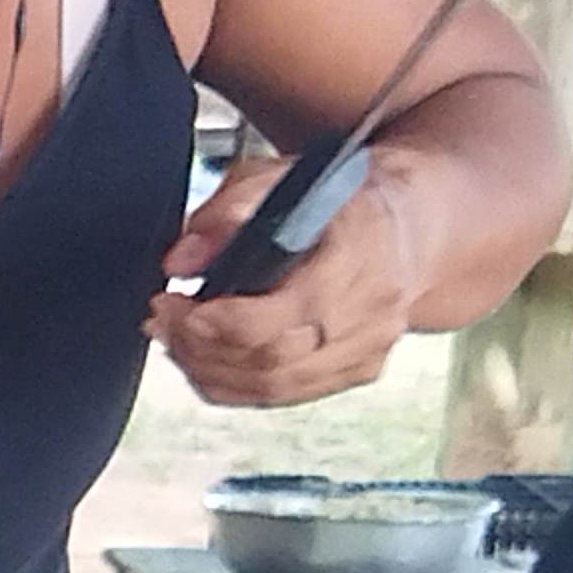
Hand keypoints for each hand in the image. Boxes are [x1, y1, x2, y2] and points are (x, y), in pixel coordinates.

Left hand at [157, 130, 454, 411]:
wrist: (411, 226)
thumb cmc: (341, 199)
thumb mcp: (282, 178)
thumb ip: (226, 211)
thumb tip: (179, 262)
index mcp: (359, 257)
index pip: (280, 317)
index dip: (215, 324)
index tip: (171, 305)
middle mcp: (371, 313)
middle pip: (271, 361)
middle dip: (200, 348)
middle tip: (160, 321)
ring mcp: (369, 350)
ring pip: (273, 388)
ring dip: (209, 371)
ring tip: (174, 340)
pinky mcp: (359, 372)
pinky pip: (284, 395)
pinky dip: (234, 384)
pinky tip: (205, 359)